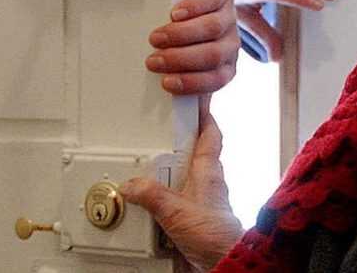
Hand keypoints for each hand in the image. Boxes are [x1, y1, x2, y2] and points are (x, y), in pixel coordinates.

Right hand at [120, 109, 242, 270]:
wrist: (224, 261)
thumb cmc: (213, 235)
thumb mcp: (175, 211)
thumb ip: (152, 196)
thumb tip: (132, 184)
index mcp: (209, 171)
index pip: (211, 134)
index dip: (206, 115)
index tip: (199, 100)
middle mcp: (210, 181)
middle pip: (199, 151)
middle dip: (185, 140)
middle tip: (169, 129)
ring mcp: (206, 198)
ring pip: (191, 173)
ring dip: (176, 168)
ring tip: (154, 166)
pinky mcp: (199, 214)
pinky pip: (183, 195)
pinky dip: (171, 192)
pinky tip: (157, 199)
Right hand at [146, 0, 239, 94]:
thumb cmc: (192, 38)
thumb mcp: (190, 64)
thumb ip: (184, 82)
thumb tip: (168, 123)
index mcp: (225, 66)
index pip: (216, 80)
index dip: (192, 83)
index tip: (166, 84)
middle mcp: (232, 44)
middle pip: (213, 55)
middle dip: (181, 59)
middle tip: (154, 60)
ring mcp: (230, 18)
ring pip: (211, 29)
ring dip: (181, 35)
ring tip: (157, 37)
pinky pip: (210, 1)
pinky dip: (191, 9)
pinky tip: (174, 14)